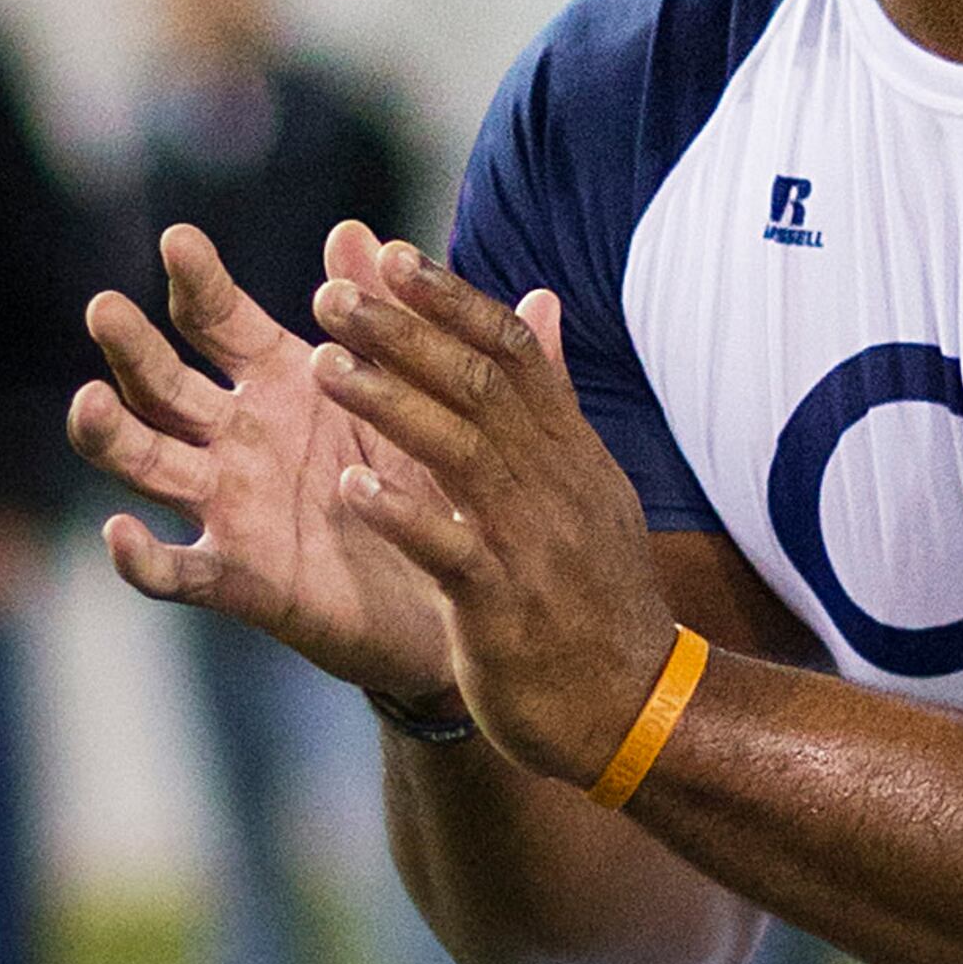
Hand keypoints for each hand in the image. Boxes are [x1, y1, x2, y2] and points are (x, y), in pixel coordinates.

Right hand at [70, 222, 458, 704]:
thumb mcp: (408, 393)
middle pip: (161, 384)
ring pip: (148, 465)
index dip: (196, 282)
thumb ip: (377, 319)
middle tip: (106, 309)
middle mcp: (235, 438)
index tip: (180, 241)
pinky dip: (144, 559)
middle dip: (132, 348)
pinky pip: (180, 571)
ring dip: (112, 437)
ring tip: (90, 403)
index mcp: (275, 381)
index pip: (216, 319)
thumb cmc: (426, 478)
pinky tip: (120, 535)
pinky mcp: (240, 578)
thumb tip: (352, 230)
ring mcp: (229, 506)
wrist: (458, 588)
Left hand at [308, 243, 682, 785]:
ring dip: (390, 402)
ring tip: (323, 365)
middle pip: (477, 386)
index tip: (389, 255)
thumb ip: (552, 398)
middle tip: (330, 293)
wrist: (639, 708)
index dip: (449, 298)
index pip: (511, 352)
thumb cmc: (597, 599)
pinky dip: (402, 517)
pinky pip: (450, 551)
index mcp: (569, 452)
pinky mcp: (505, 608)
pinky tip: (351, 491)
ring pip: (460, 452)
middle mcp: (554, 484)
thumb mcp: (588, 487)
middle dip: (402, 333)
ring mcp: (531, 544)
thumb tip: (538, 303)